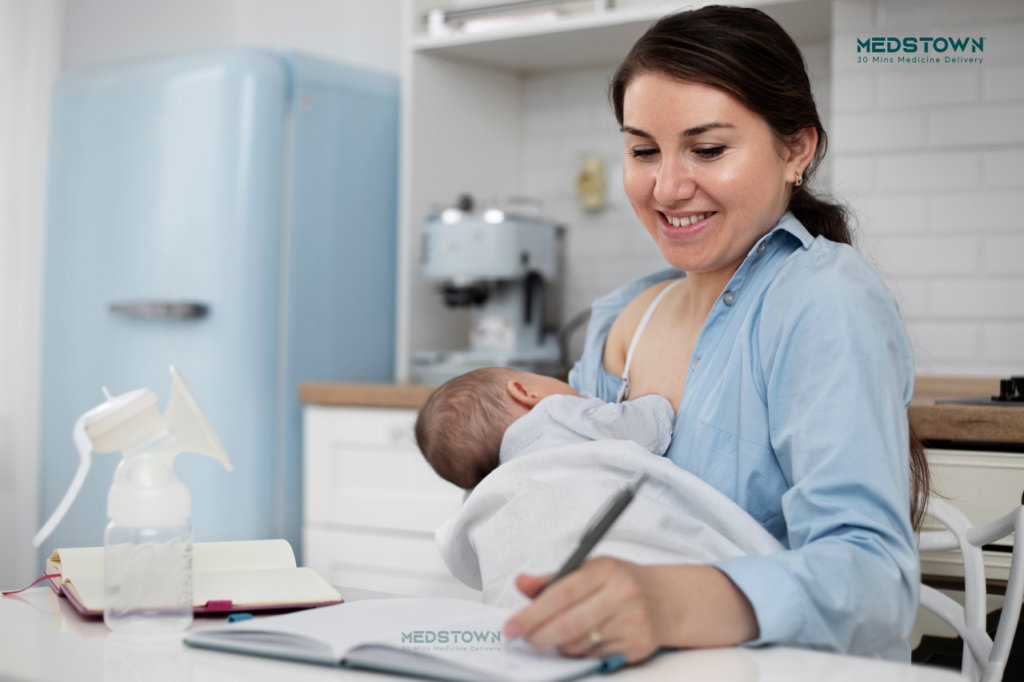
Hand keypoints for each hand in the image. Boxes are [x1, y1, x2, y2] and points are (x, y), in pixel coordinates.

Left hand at [502, 558, 757, 663]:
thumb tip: (520, 583)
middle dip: (539, 635)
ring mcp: (633, 621)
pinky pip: (595, 657)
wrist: (666, 599)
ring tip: (552, 637)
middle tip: (522, 639)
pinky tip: (578, 642)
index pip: (561, 592)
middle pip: (570, 622)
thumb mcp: (588, 569)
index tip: (512, 626)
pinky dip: (579, 653)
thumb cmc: (619, 582)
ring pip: (580, 643)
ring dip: (558, 645)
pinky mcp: (638, 646)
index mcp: (605, 569)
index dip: (532, 612)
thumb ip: (552, 579)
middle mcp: (622, 594)